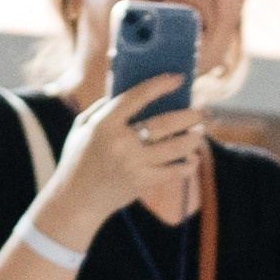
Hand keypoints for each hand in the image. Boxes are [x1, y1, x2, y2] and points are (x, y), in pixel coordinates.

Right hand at [43, 73, 208, 240]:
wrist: (76, 201)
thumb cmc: (78, 159)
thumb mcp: (82, 127)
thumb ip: (103, 108)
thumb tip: (131, 93)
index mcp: (104, 124)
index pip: (137, 97)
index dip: (160, 85)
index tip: (178, 78)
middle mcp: (121, 143)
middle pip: (165, 123)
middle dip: (189, 116)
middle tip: (203, 112)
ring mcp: (134, 164)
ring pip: (175, 147)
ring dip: (194, 139)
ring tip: (201, 132)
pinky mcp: (143, 183)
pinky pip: (174, 172)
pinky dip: (188, 165)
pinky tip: (194, 158)